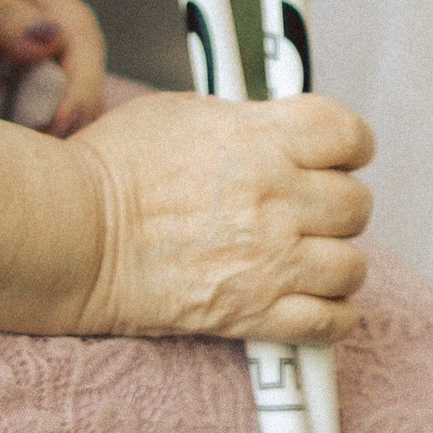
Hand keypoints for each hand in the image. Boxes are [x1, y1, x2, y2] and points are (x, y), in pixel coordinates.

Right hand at [64, 90, 375, 346]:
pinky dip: (330, 313)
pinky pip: (329, 322)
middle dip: (338, 201)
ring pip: (352, 265)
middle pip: (356, 202)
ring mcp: (269, 261)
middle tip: (311, 204)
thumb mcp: (188, 110)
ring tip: (307, 253)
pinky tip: (309, 298)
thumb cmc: (117, 164)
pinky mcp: (253, 315)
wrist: (76, 232)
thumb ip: (247, 122)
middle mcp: (276, 198)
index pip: (349, 133)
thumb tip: (276, 129)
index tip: (338, 150)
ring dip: (334, 259)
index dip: (349, 142)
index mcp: (262, 138)